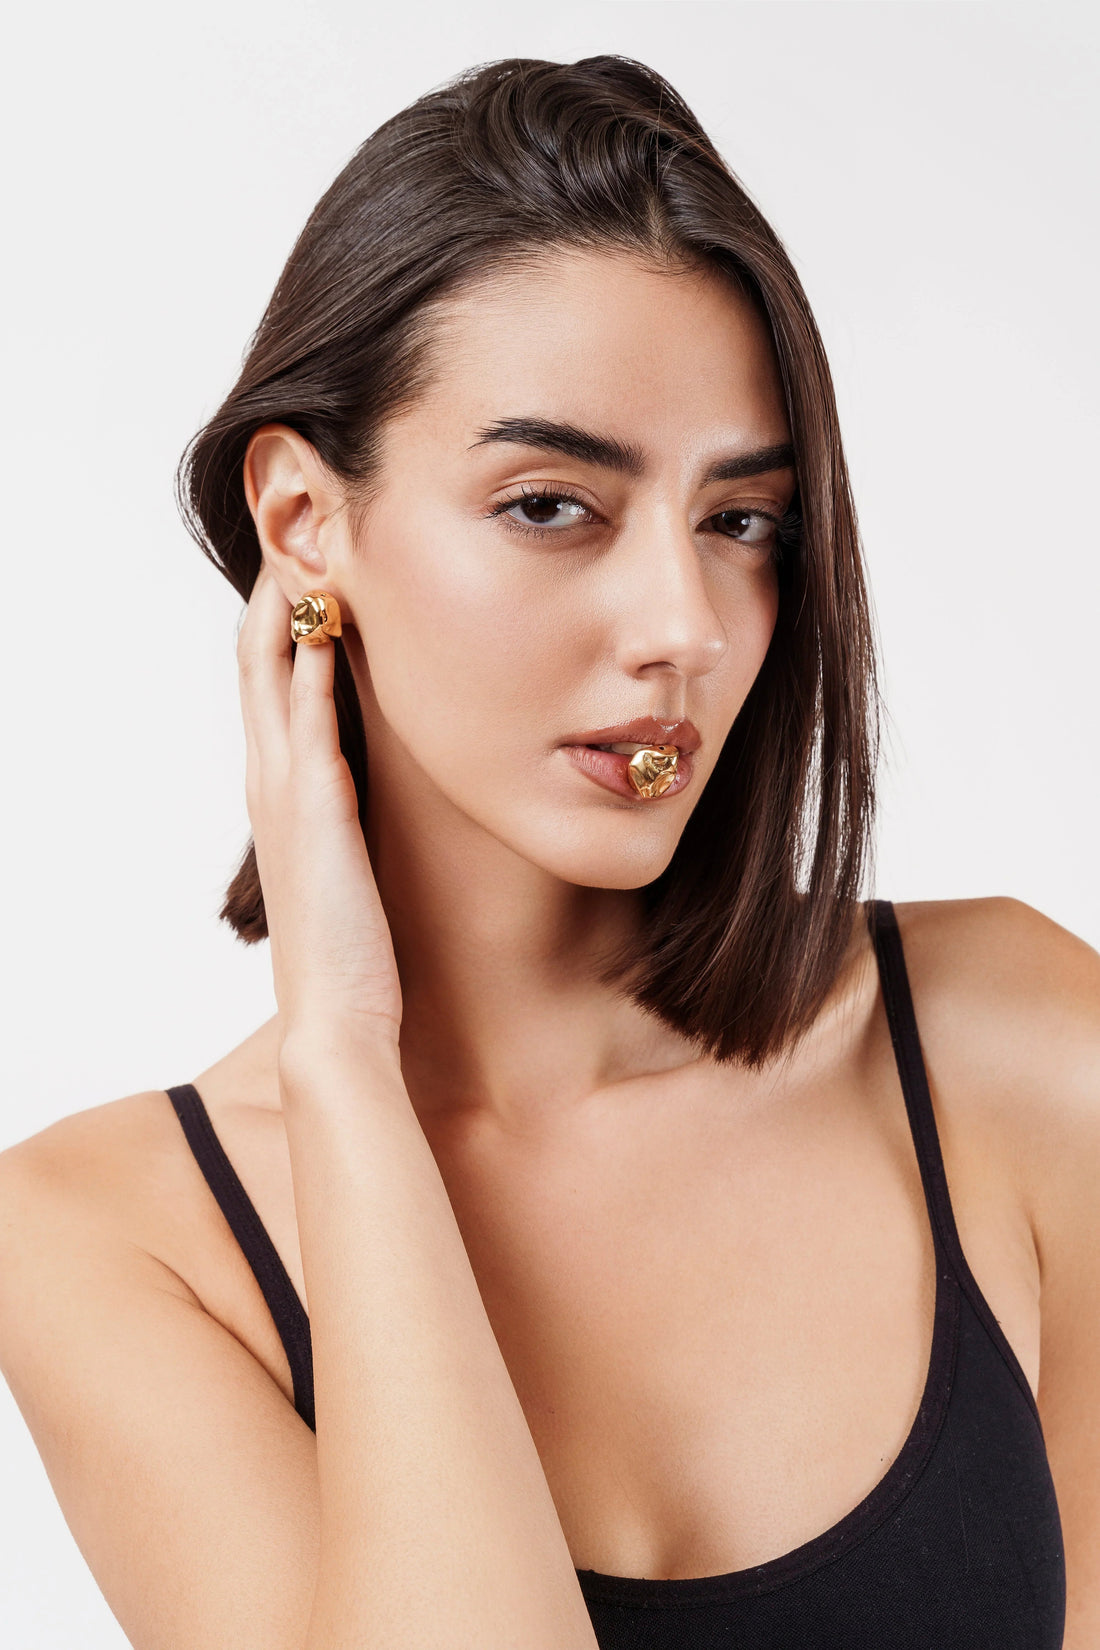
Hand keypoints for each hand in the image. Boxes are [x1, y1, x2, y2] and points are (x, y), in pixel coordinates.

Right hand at [236, 565, 402, 1057]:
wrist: (338, 1020)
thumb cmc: (352, 953)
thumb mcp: (345, 868)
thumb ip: (346, 819)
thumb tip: (367, 784)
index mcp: (281, 796)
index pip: (268, 689)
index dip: (275, 624)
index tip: (301, 567)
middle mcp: (272, 785)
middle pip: (256, 664)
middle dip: (270, 595)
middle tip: (290, 528)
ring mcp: (287, 796)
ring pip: (270, 678)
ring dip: (282, 610)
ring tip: (298, 544)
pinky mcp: (317, 813)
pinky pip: (308, 722)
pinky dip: (311, 668)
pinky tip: (326, 621)